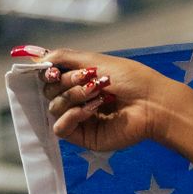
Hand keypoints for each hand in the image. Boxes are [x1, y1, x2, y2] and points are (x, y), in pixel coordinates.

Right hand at [15, 44, 173, 152]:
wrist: (155, 102)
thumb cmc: (133, 79)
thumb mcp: (96, 61)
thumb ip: (64, 57)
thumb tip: (36, 59)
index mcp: (81, 82)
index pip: (51, 78)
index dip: (49, 73)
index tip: (54, 69)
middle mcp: (79, 100)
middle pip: (50, 92)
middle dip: (66, 82)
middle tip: (89, 79)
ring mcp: (82, 119)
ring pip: (54, 107)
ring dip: (73, 96)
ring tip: (98, 92)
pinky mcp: (86, 136)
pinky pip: (60, 128)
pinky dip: (71, 116)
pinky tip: (91, 110)